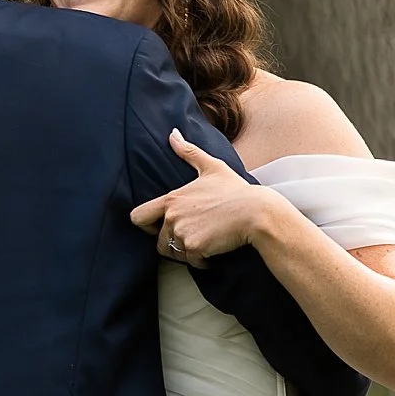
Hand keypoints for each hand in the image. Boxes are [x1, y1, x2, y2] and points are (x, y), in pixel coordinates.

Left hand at [130, 131, 280, 262]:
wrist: (256, 212)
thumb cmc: (236, 190)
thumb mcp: (212, 167)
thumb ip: (188, 151)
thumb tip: (172, 133)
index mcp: (172, 199)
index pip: (138, 217)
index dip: (148, 225)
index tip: (162, 226)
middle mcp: (172, 217)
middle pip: (158, 242)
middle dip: (174, 243)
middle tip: (195, 235)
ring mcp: (183, 233)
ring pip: (175, 254)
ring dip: (189, 252)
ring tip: (207, 240)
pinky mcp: (195, 248)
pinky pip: (192, 262)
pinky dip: (203, 260)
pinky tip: (216, 248)